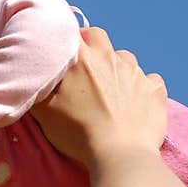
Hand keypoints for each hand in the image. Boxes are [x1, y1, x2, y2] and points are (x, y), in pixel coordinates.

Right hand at [29, 27, 166, 170]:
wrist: (119, 154)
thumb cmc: (77, 133)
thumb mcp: (44, 111)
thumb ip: (38, 87)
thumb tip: (32, 76)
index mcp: (81, 58)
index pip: (71, 31)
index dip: (64, 39)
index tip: (60, 52)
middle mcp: (109, 58)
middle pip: (98, 36)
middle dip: (89, 44)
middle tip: (82, 67)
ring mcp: (135, 72)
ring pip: (124, 57)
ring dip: (115, 66)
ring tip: (108, 88)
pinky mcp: (155, 89)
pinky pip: (149, 79)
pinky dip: (142, 86)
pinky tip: (134, 101)